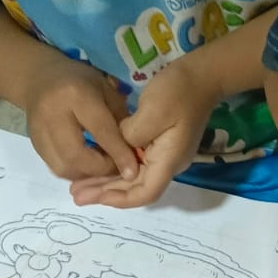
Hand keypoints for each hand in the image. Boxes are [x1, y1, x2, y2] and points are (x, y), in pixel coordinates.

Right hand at [22, 55, 138, 182]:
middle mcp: (52, 114)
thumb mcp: (106, 90)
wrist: (39, 78)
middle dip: (101, 169)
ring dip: (87, 174)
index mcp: (76, 95)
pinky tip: (88, 165)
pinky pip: (56, 168)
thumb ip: (120, 120)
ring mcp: (38, 131)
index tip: (133, 172)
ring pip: (64, 167)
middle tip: (117, 168)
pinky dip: (76, 172)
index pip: (101, 131)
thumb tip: (135, 153)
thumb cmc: (80, 82)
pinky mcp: (34, 144)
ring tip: (103, 166)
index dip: (119, 154)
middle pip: (76, 156)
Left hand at [69, 58, 218, 209]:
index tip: (95, 197)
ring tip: (80, 187)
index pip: (146, 192)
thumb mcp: (152, 111)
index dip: (121, 199)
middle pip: (137, 189)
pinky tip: (97, 168)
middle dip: (107, 194)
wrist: (201, 78)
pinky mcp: (159, 146)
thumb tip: (116, 145)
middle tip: (76, 195)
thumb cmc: (177, 92)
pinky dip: (115, 169)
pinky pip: (135, 165)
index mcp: (169, 159)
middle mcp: (168, 164)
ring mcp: (164, 156)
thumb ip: (130, 134)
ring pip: (135, 179)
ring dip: (108, 184)